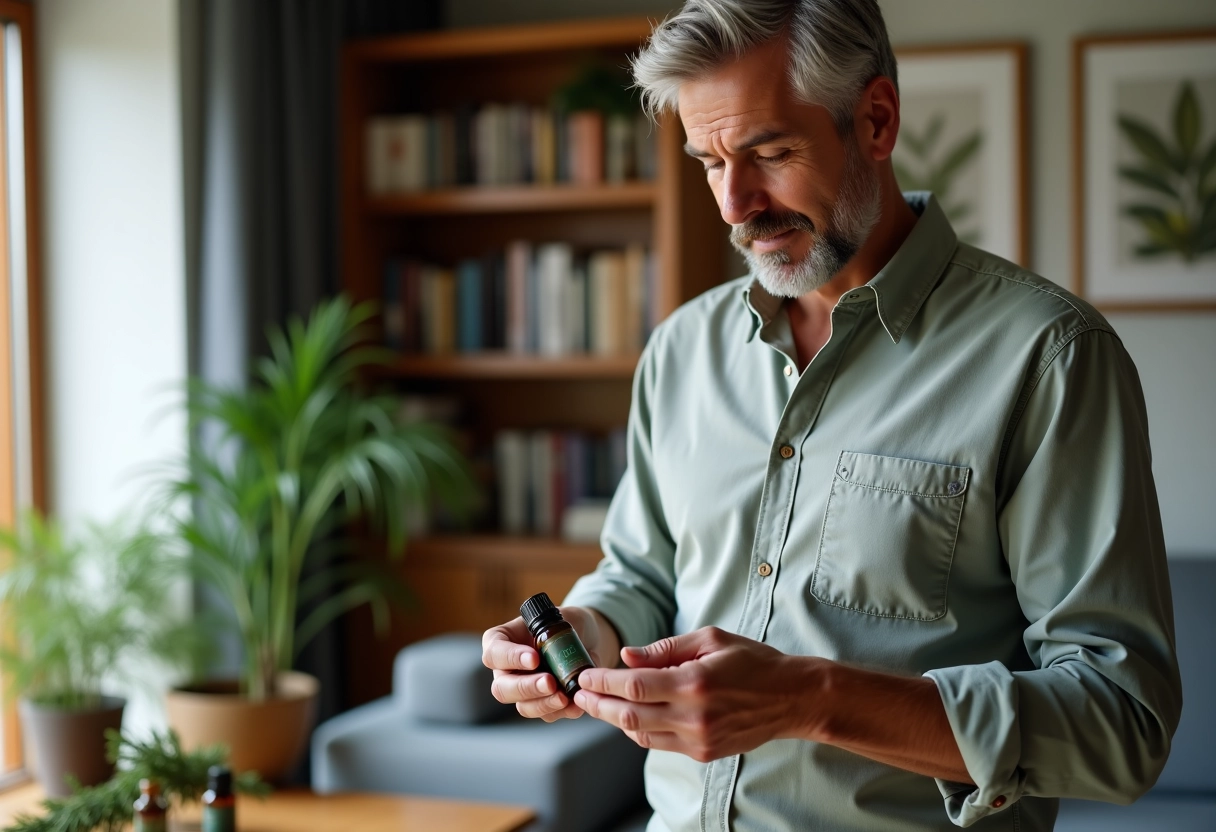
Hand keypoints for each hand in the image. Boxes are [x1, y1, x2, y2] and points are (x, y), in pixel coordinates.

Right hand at [482, 606, 619, 721]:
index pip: (494, 654)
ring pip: (524, 707)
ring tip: (566, 697)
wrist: (584, 639)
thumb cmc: (563, 624)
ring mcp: (522, 691)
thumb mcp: (557, 619)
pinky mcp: (542, 704)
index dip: (511, 658)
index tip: (534, 658)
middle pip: (502, 688)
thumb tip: (563, 656)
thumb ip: (555, 634)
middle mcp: (506, 670)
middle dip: (527, 687)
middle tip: (550, 682)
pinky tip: (576, 704)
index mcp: (500, 643)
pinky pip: (547, 715)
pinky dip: (563, 711)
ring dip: (544, 704)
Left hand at [573, 626, 823, 761]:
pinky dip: (639, 731)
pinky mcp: (703, 753)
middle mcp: (694, 715)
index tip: (584, 676)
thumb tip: (627, 657)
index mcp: (695, 682)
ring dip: (615, 720)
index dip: (603, 682)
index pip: (635, 686)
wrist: (791, 698)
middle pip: (630, 715)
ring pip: (641, 734)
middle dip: (599, 705)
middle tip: (578, 696)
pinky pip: (659, 745)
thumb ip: (665, 649)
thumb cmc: (752, 661)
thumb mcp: (711, 639)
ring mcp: (699, 739)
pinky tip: (630, 716)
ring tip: (598, 705)